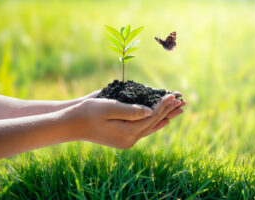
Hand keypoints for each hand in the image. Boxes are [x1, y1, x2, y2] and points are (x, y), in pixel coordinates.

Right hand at [69, 94, 184, 148]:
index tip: (173, 95)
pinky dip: (154, 123)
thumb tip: (150, 111)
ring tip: (178, 110)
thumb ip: (130, 111)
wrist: (72, 124)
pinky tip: (163, 121)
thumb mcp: (108, 108)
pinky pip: (144, 130)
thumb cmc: (87, 112)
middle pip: (154, 122)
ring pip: (151, 127)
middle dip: (168, 110)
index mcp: (127, 132)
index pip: (151, 116)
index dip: (163, 105)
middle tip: (182, 101)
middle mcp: (129, 139)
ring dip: (165, 117)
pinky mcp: (124, 137)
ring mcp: (127, 140)